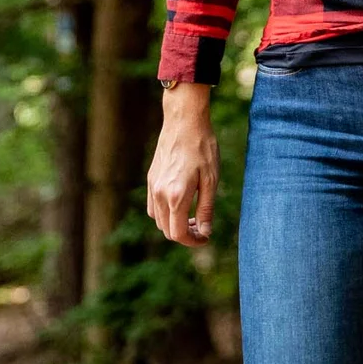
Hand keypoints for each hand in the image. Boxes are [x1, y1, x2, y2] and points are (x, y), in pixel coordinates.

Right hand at [146, 84, 219, 246]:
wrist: (184, 121)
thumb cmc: (202, 148)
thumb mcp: (211, 180)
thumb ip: (206, 209)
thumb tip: (204, 232)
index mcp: (176, 195)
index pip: (178, 234)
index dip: (193, 242)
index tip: (206, 238)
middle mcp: (160, 194)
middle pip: (167, 230)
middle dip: (185, 234)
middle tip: (202, 227)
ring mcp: (153, 186)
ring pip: (158, 220)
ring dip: (174, 224)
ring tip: (192, 216)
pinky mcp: (151, 178)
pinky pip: (153, 207)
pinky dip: (165, 213)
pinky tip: (180, 202)